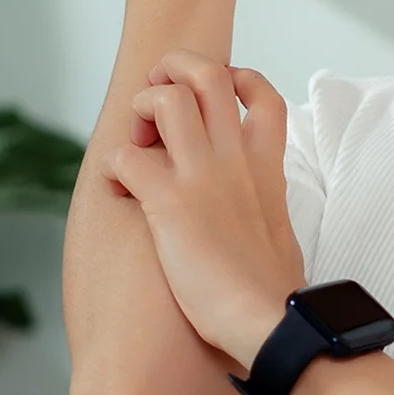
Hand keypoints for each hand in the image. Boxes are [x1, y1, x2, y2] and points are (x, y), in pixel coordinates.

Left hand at [104, 50, 304, 371]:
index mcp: (264, 167)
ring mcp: (202, 177)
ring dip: (140, 110)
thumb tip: (259, 217)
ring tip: (137, 144)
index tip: (213, 98)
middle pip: (207, 73)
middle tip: (157, 104)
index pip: (261, 92)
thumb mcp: (281, 233)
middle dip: (173, 70)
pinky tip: (119, 192)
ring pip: (165, 99)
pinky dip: (112, 168)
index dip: (234, 79)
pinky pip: (124, 158)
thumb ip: (266, 208)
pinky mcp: (169, 204)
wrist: (270, 324)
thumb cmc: (273, 295)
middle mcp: (234, 160)